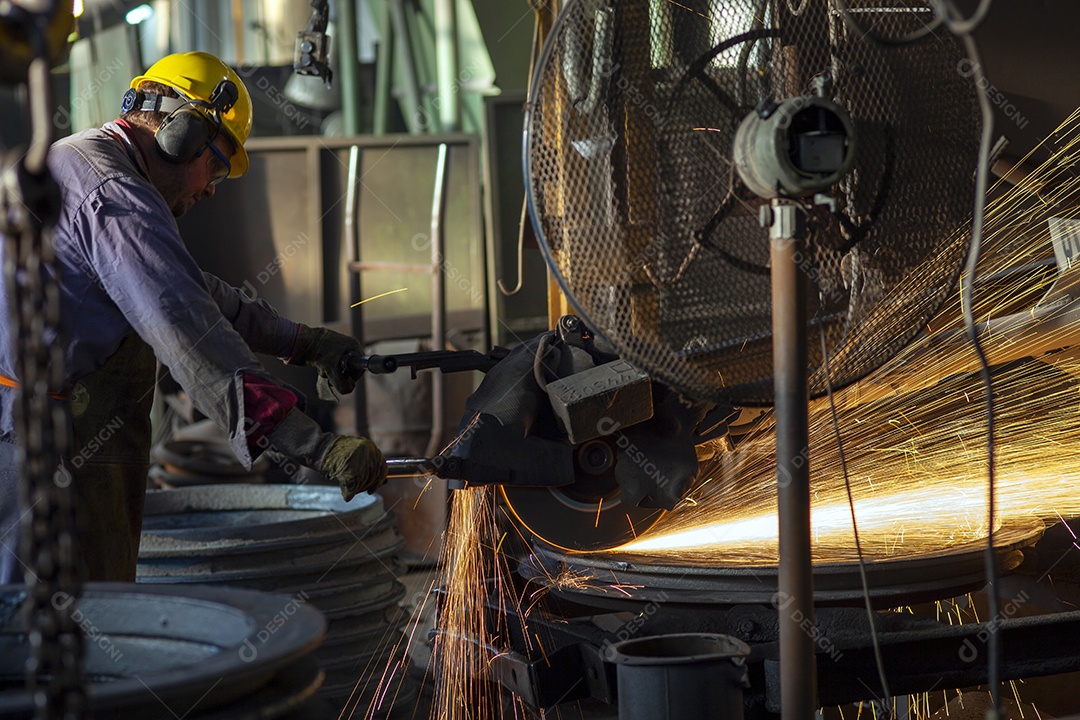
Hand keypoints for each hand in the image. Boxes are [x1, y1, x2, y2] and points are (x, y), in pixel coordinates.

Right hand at [265, 408, 386, 500]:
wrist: (317, 448)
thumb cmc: (335, 454)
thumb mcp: (356, 455)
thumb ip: (369, 465)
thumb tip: (384, 481)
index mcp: (369, 446)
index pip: (382, 466)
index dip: (379, 479)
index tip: (373, 488)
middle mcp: (366, 450)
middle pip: (374, 475)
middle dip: (368, 486)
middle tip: (360, 490)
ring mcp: (358, 458)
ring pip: (364, 481)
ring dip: (357, 489)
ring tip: (350, 490)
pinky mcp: (348, 468)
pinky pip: (353, 485)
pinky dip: (349, 493)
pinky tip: (346, 495)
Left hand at [289, 325, 362, 394]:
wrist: (301, 342)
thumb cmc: (318, 351)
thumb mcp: (332, 369)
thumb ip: (342, 383)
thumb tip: (348, 390)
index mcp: (353, 346)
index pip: (360, 366)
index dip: (353, 376)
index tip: (345, 380)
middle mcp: (347, 346)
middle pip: (350, 369)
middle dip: (341, 376)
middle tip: (332, 376)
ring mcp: (338, 349)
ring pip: (340, 369)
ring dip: (332, 374)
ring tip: (323, 371)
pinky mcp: (329, 353)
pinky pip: (332, 366)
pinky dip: (326, 371)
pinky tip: (320, 369)